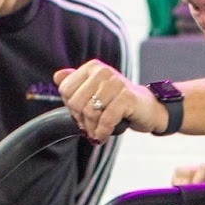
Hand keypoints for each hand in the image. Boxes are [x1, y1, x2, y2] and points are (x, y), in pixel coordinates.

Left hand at [54, 60, 168, 142]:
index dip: (70, 108)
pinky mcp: (127, 97)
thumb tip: (57, 76)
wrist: (147, 108)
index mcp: (92, 68)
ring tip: (97, 133)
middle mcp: (103, 71)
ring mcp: (116, 83)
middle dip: (81, 121)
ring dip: (92, 129)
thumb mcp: (95, 92)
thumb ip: (76, 84)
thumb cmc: (118, 102)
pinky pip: (106, 119)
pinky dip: (103, 132)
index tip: (81, 117)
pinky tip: (103, 136)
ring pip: (90, 112)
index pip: (66, 90)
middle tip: (89, 128)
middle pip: (76, 102)